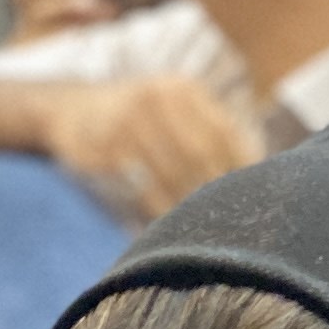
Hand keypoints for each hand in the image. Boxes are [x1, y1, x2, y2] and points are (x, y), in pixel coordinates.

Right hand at [35, 77, 260, 217]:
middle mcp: (159, 97)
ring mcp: (129, 120)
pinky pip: (142, 190)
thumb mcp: (170, 108)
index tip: (258, 204)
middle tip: (235, 230)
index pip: (226, 135)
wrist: (68, 108)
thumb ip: (209, 132)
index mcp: (183, 89)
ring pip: (173, 176)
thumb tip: (259, 177)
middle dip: (219, 195)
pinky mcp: (105, 147)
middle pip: (202, 157)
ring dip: (190, 211)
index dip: (245, 172)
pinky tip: (168, 232)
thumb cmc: (134, 119)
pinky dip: (159, 214)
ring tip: (206, 238)